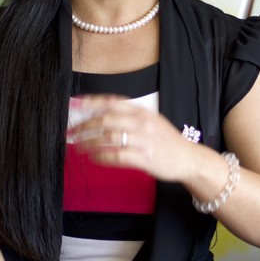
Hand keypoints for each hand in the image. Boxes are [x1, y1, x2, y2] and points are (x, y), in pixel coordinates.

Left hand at [67, 95, 197, 182]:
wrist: (188, 159)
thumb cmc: (167, 142)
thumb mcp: (152, 121)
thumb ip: (130, 118)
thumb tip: (102, 117)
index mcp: (143, 112)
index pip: (113, 102)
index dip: (92, 101)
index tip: (74, 103)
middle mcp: (142, 123)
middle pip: (106, 119)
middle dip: (84, 125)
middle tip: (71, 132)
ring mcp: (144, 140)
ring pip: (108, 138)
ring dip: (89, 142)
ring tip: (78, 146)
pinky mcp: (144, 158)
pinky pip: (117, 156)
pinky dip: (102, 156)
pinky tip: (94, 158)